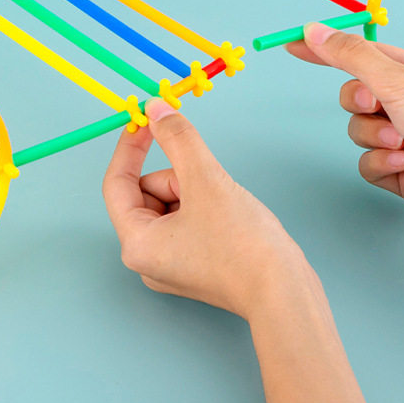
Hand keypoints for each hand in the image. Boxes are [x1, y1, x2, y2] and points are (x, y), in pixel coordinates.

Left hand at [102, 98, 305, 320]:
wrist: (285, 293)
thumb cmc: (243, 246)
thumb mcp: (205, 178)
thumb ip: (177, 138)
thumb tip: (157, 109)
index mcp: (136, 245)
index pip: (117, 183)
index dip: (130, 147)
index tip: (145, 120)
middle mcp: (147, 260)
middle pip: (147, 193)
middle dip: (176, 176)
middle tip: (205, 182)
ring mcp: (171, 264)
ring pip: (170, 202)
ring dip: (194, 189)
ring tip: (223, 206)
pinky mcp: (194, 264)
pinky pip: (186, 218)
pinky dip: (203, 205)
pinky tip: (228, 217)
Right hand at [287, 23, 403, 221]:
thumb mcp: (400, 81)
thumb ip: (352, 56)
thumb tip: (317, 31)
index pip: (363, 54)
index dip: (327, 50)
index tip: (296, 45)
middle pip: (355, 94)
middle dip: (360, 103)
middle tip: (374, 103)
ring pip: (358, 130)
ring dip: (374, 136)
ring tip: (403, 141)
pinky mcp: (402, 172)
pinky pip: (367, 164)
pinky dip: (381, 163)